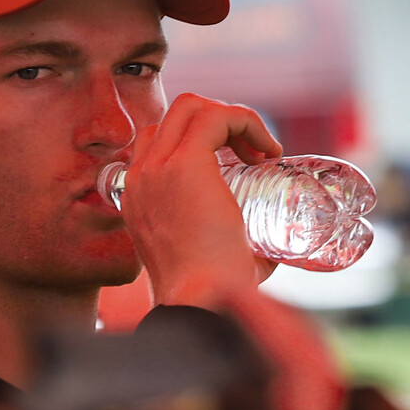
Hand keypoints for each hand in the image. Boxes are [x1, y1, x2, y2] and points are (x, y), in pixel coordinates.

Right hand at [122, 92, 282, 309]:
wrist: (201, 303)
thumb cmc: (212, 294)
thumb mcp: (208, 260)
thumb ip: (233, 249)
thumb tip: (272, 251)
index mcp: (138, 196)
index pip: (158, 139)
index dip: (202, 139)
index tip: (240, 164)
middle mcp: (141, 176)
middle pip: (176, 115)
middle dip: (220, 122)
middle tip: (254, 156)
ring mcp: (158, 168)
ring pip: (193, 106)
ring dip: (233, 118)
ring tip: (262, 151)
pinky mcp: (184, 165)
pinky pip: (217, 117)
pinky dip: (247, 121)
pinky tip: (269, 149)